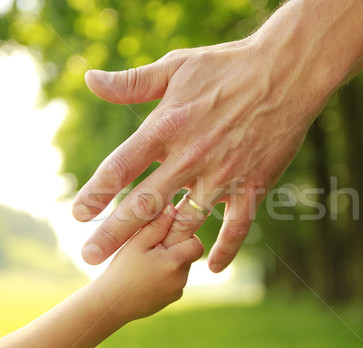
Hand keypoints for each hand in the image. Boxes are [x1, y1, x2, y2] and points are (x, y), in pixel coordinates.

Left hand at [73, 22, 330, 271]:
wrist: (285, 73)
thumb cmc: (227, 66)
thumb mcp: (175, 66)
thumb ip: (131, 82)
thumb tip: (90, 80)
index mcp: (165, 127)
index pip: (120, 167)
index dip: (95, 193)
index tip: (78, 215)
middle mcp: (189, 156)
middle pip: (144, 204)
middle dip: (113, 233)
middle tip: (89, 256)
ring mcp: (222, 175)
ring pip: (185, 222)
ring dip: (164, 244)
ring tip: (146, 263)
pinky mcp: (252, 185)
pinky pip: (237, 228)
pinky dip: (225, 250)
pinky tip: (211, 267)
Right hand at [98, 203, 203, 322]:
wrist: (110, 305)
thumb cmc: (121, 271)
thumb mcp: (136, 243)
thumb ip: (156, 225)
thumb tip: (171, 207)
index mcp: (175, 262)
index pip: (195, 243)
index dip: (183, 236)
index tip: (163, 236)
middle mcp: (181, 278)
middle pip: (188, 255)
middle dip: (174, 248)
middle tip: (150, 249)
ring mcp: (177, 291)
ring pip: (181, 268)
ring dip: (169, 262)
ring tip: (144, 264)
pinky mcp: (171, 300)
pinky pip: (174, 281)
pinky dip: (164, 276)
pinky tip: (144, 278)